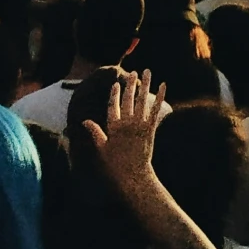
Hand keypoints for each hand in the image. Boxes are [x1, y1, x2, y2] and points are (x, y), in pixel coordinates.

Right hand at [84, 70, 164, 200]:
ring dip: (146, 84)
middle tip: (133, 72)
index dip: (115, 93)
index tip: (116, 83)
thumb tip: (85, 121)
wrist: (132, 177)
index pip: (113, 105)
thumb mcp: (100, 149)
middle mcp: (126, 123)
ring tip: (148, 71)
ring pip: (143, 99)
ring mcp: (139, 125)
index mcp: (113, 127)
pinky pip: (156, 109)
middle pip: (129, 98)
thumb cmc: (114, 165)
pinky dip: (160, 96)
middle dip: (130, 84)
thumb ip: (95, 132)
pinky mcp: (150, 128)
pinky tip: (163, 85)